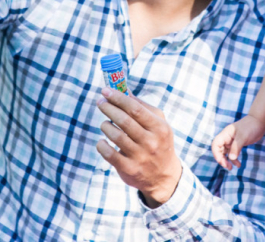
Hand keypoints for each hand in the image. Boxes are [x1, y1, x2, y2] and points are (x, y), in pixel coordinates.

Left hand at [96, 88, 182, 207]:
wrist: (164, 176)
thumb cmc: (158, 141)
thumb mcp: (158, 123)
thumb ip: (141, 106)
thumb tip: (123, 89)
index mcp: (159, 127)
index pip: (135, 108)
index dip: (118, 98)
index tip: (106, 90)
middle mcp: (150, 142)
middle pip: (124, 120)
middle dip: (109, 108)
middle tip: (100, 102)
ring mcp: (140, 157)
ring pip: (116, 136)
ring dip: (105, 125)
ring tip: (104, 123)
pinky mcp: (129, 169)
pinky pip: (110, 154)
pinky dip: (102, 145)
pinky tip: (102, 141)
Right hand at [211, 115, 264, 170]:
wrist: (259, 122)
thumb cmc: (250, 127)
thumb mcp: (243, 137)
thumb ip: (236, 147)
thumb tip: (231, 158)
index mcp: (226, 134)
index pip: (216, 144)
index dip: (216, 154)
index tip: (222, 162)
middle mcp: (227, 138)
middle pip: (219, 149)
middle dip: (221, 159)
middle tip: (228, 167)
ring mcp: (232, 141)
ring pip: (225, 152)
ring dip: (227, 160)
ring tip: (231, 168)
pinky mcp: (237, 144)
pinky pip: (232, 153)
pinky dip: (234, 159)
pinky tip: (239, 165)